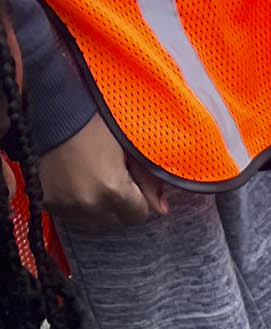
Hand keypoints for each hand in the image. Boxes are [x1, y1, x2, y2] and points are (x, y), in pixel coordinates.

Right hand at [41, 116, 167, 230]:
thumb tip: (163, 210)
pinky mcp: (49, 201)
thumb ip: (149, 182)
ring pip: (95, 221)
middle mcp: (89, 202)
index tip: (132, 186)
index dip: (138, 200)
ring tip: (95, 179)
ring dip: (98, 207)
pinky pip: (72, 215)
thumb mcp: (131, 149)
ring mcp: (66, 203)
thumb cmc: (97, 123)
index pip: (138, 216)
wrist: (55, 108)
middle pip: (117, 220)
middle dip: (120, 204)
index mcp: (113, 190)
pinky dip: (78, 204)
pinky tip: (78, 182)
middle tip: (113, 178)